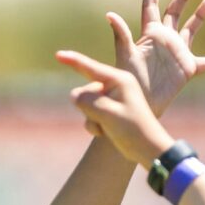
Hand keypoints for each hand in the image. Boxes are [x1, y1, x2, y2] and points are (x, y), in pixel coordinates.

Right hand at [55, 50, 176, 166]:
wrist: (147, 149)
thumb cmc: (133, 129)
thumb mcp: (108, 113)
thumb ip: (87, 101)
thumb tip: (74, 95)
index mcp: (119, 80)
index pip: (91, 68)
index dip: (73, 60)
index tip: (57, 54)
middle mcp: (115, 86)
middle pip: (86, 91)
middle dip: (89, 108)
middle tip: (106, 120)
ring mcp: (112, 99)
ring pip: (86, 105)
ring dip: (92, 119)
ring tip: (109, 128)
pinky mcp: (109, 112)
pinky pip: (90, 116)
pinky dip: (94, 126)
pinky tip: (106, 133)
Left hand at [109, 0, 204, 117]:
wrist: (141, 103)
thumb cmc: (129, 81)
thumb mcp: (125, 55)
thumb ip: (121, 35)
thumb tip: (110, 14)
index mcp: (150, 34)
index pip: (150, 6)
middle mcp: (165, 40)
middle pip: (174, 13)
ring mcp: (178, 53)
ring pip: (191, 30)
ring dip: (199, 16)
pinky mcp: (188, 69)